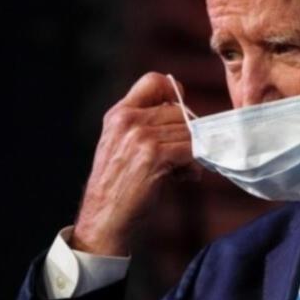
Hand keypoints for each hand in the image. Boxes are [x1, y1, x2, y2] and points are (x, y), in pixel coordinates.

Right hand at [71, 72, 200, 255]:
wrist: (104, 219)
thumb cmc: (119, 187)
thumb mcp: (124, 147)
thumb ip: (149, 127)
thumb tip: (190, 121)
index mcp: (119, 114)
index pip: (154, 80)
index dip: (174, 93)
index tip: (181, 115)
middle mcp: (128, 120)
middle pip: (179, 110)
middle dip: (189, 133)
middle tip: (186, 156)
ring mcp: (141, 136)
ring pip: (189, 131)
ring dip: (194, 152)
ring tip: (184, 170)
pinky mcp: (154, 155)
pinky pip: (191, 150)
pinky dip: (195, 165)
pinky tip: (186, 177)